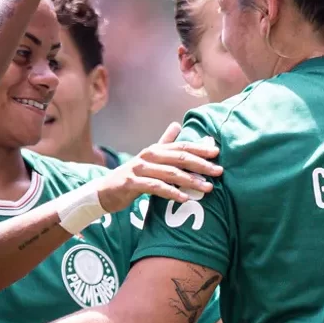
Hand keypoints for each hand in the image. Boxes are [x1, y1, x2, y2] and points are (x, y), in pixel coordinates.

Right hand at [94, 122, 221, 211]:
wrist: (105, 191)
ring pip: (170, 173)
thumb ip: (164, 143)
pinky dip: (171, 192)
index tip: (217, 152)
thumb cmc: (132, 176)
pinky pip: (155, 187)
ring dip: (190, 180)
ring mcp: (139, 169)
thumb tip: (177, 124)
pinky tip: (184, 198)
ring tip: (207, 187)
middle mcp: (148, 156)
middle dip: (201, 165)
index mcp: (155, 150)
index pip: (181, 146)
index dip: (199, 148)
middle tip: (219, 171)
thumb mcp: (149, 158)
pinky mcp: (132, 183)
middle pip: (179, 158)